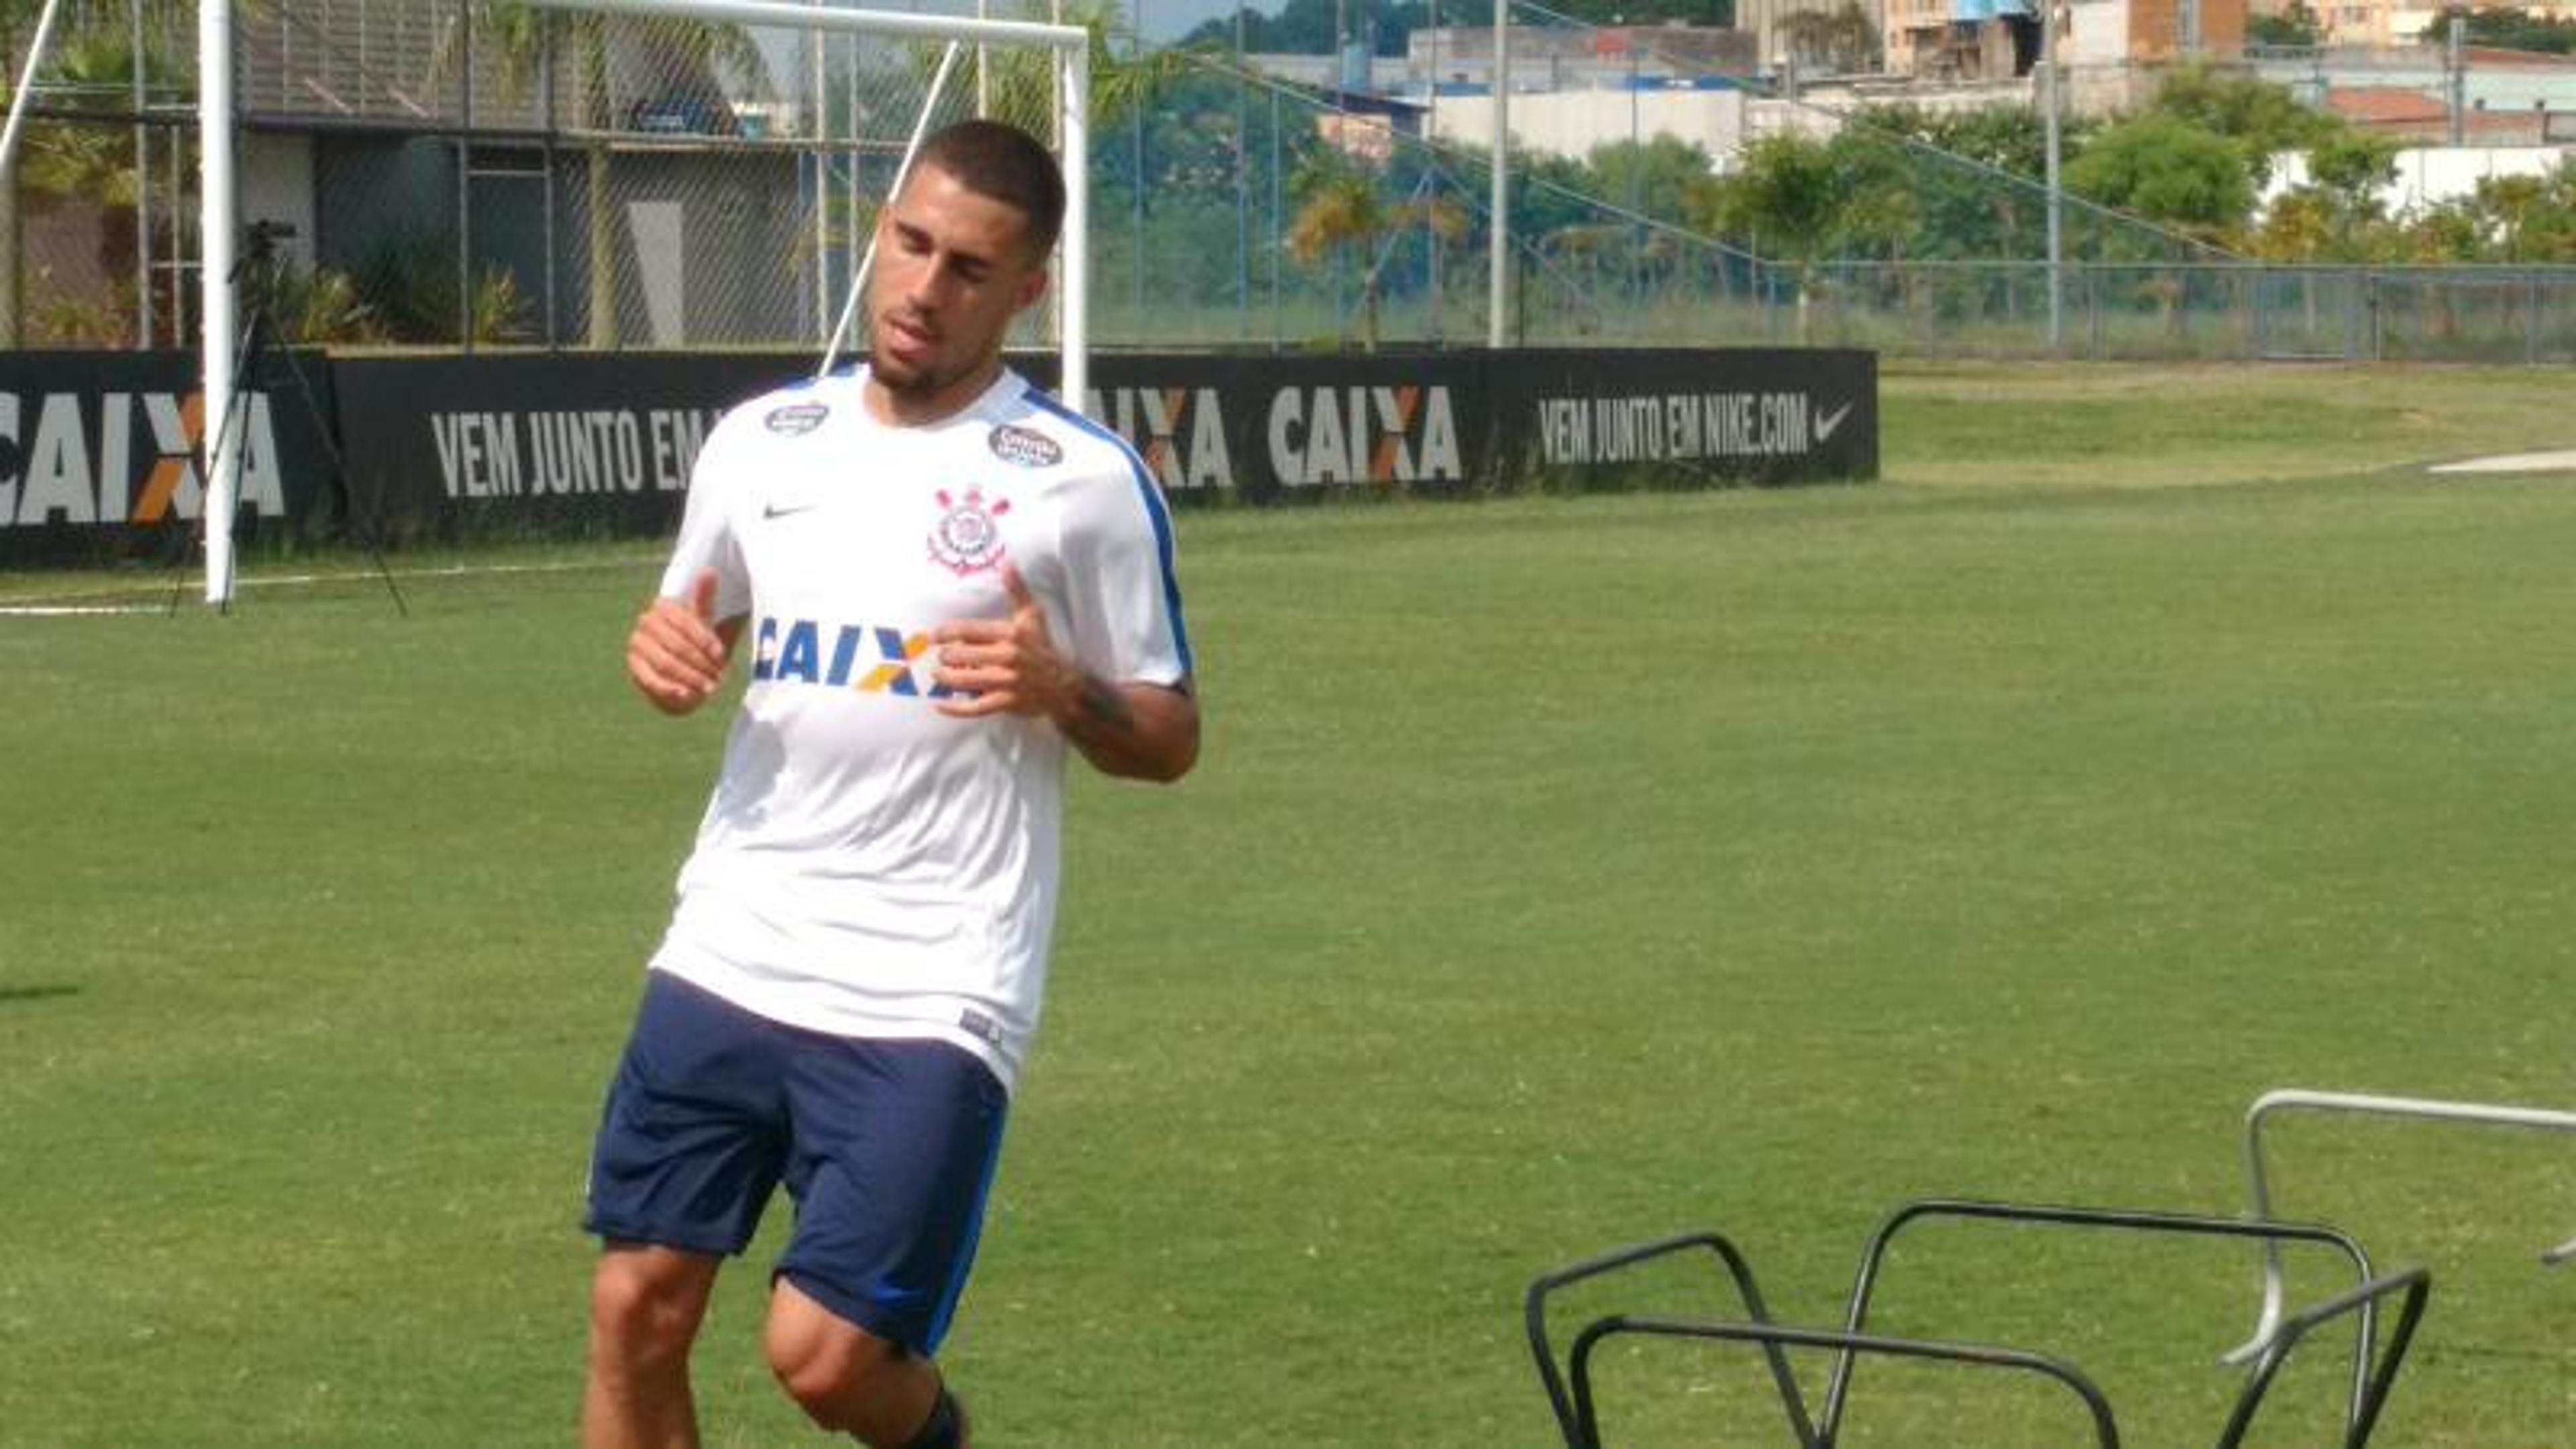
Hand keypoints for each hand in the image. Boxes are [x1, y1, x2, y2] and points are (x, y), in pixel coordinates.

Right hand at [627, 570, 731, 714]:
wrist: (679, 669)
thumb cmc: (695, 642)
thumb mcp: (703, 621)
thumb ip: (704, 599)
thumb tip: (709, 570)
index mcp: (663, 606)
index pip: (686, 622)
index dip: (706, 640)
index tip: (722, 656)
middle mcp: (645, 622)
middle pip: (677, 645)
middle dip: (700, 663)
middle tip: (719, 678)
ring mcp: (636, 645)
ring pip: (666, 663)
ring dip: (690, 677)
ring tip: (708, 688)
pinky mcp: (633, 667)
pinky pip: (650, 679)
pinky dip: (669, 689)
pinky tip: (685, 695)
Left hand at [932, 564, 1077, 720]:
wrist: (1064, 685)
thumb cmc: (1042, 648)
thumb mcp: (1033, 616)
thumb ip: (1017, 590)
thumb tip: (1006, 563)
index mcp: (1011, 634)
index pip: (968, 630)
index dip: (946, 633)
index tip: (934, 636)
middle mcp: (1008, 657)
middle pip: (962, 656)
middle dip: (946, 657)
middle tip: (942, 657)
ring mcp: (1007, 681)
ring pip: (965, 681)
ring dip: (946, 678)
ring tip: (939, 675)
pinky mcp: (1006, 703)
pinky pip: (974, 707)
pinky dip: (954, 708)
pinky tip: (939, 705)